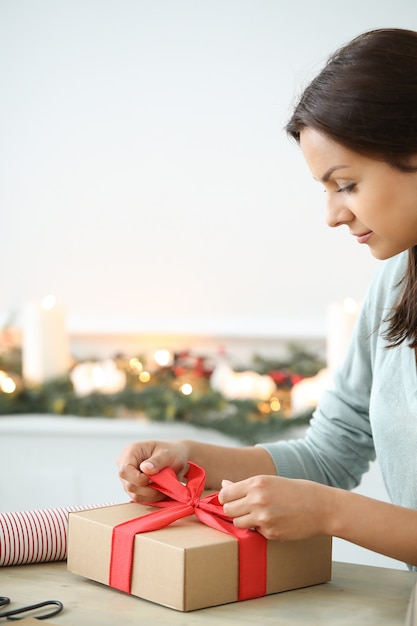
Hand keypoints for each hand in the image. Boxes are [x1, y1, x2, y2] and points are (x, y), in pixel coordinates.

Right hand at [116, 440, 188, 501]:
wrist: (177, 458)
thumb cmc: (172, 452)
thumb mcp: (167, 454)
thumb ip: (157, 461)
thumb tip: (145, 469)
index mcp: (131, 451)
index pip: (125, 470)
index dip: (138, 479)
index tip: (154, 478)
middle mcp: (124, 464)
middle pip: (129, 485)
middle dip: (148, 488)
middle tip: (162, 482)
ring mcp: (128, 477)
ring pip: (134, 495)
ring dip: (152, 494)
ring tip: (163, 485)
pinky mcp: (133, 487)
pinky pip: (139, 498)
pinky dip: (152, 497)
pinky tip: (160, 489)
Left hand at [218, 475, 333, 540]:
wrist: (320, 507)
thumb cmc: (295, 492)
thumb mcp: (270, 481)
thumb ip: (245, 485)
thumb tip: (224, 485)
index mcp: (256, 483)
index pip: (225, 495)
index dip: (225, 499)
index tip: (231, 500)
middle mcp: (257, 499)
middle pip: (228, 510)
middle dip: (232, 511)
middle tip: (243, 509)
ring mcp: (263, 518)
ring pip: (237, 523)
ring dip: (243, 521)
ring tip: (257, 516)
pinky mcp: (270, 533)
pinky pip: (254, 533)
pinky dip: (259, 529)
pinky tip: (273, 522)